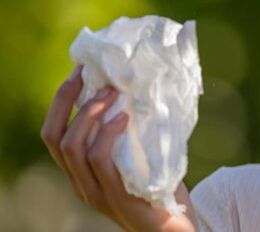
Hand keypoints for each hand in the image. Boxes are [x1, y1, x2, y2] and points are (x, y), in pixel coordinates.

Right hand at [40, 65, 196, 231]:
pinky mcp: (118, 199)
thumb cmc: (161, 191)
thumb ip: (131, 136)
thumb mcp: (139, 160)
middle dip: (68, 101)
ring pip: (73, 148)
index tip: (78, 71)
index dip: (61, 101)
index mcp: (80, 174)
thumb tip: (138, 91)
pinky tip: (124, 119)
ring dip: (89, 114)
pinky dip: (108, 135)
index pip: (53, 134)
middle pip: (55, 137)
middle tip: (93, 76)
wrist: (178, 231)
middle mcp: (81, 184)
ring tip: (112, 93)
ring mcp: (97, 193)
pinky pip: (101, 162)